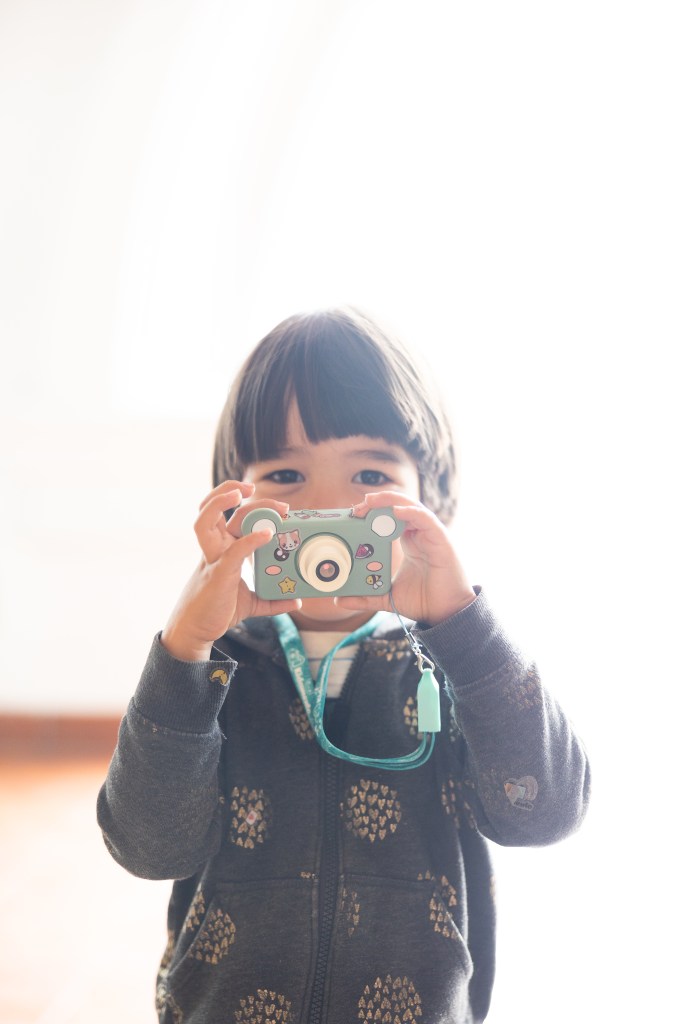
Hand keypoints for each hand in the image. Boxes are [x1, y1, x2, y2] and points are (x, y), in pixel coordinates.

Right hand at [161, 481, 300, 660]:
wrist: (196, 631)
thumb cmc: (217, 610)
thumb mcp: (251, 603)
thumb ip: (273, 600)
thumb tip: (297, 600)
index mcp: (223, 548)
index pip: (231, 514)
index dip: (253, 504)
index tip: (282, 509)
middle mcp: (215, 548)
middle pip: (217, 508)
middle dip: (236, 491)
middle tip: (278, 504)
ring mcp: (213, 559)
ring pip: (206, 519)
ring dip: (220, 500)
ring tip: (242, 492)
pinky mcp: (218, 575)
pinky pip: (232, 552)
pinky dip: (250, 540)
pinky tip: (266, 535)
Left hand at [335, 491, 475, 625]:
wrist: (446, 613)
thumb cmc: (423, 601)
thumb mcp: (387, 597)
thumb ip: (365, 596)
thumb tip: (340, 601)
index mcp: (408, 542)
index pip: (389, 519)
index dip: (372, 513)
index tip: (352, 516)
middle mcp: (419, 535)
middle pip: (398, 508)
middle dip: (377, 503)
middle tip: (357, 507)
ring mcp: (430, 535)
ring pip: (411, 508)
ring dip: (390, 501)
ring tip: (370, 501)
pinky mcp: (441, 540)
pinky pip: (426, 519)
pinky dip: (411, 512)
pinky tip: (396, 511)